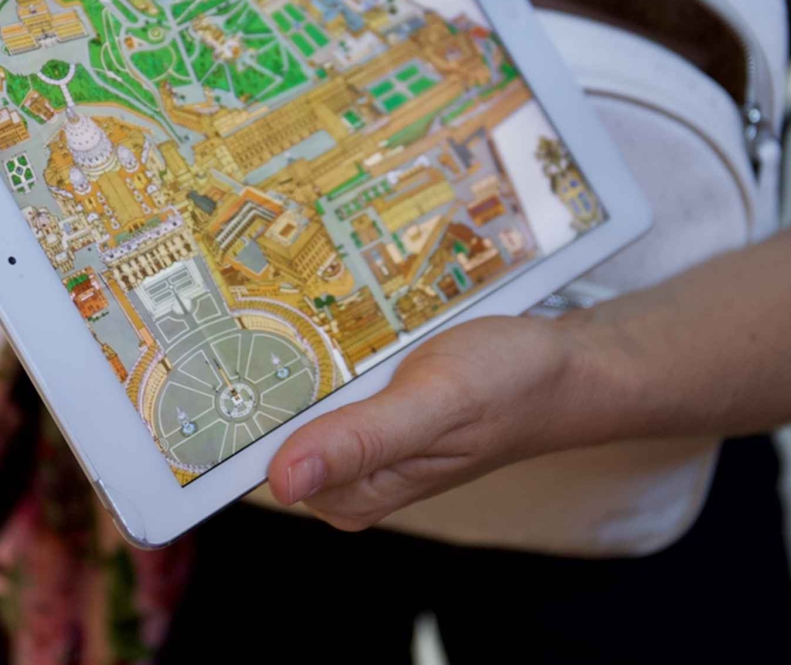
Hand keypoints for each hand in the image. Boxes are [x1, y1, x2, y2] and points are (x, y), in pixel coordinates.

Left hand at [266, 314, 585, 529]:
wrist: (563, 365)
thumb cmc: (507, 385)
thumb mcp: (435, 405)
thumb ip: (362, 442)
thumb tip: (282, 482)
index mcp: (355, 493)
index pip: (264, 459)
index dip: (243, 409)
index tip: (227, 354)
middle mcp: (350, 473)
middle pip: (272, 423)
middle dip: (267, 367)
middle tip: (266, 305)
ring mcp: (360, 437)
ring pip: (295, 392)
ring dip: (295, 344)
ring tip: (298, 297)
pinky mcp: (373, 404)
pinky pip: (326, 374)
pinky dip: (325, 340)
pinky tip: (334, 310)